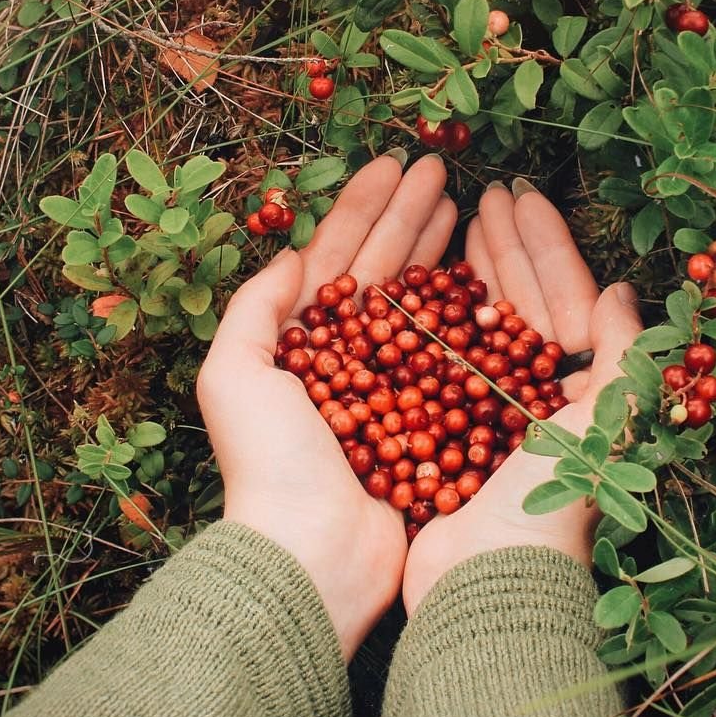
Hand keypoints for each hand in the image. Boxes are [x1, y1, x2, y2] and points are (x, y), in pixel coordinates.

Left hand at [198, 153, 456, 658]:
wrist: (314, 554)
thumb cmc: (270, 465)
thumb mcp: (234, 374)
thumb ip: (257, 307)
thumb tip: (292, 252)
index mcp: (303, 337)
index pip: (337, 254)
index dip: (363, 205)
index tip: (393, 163)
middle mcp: (348, 352)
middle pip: (381, 265)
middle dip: (406, 212)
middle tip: (438, 165)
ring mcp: (390, 379)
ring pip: (417, 297)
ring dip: (435, 245)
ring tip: (459, 200)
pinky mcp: (426, 409)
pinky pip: (446, 346)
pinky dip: (461, 306)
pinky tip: (481, 270)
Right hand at [402, 181, 642, 615]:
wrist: (487, 583)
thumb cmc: (549, 504)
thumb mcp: (604, 423)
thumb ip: (626, 354)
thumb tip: (625, 290)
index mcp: (580, 390)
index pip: (568, 298)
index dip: (546, 245)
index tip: (522, 196)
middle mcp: (538, 395)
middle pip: (524, 301)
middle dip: (509, 244)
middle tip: (489, 192)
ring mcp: (489, 409)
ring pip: (483, 321)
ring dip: (475, 270)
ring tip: (459, 218)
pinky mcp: (446, 425)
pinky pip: (444, 354)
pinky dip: (438, 317)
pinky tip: (424, 282)